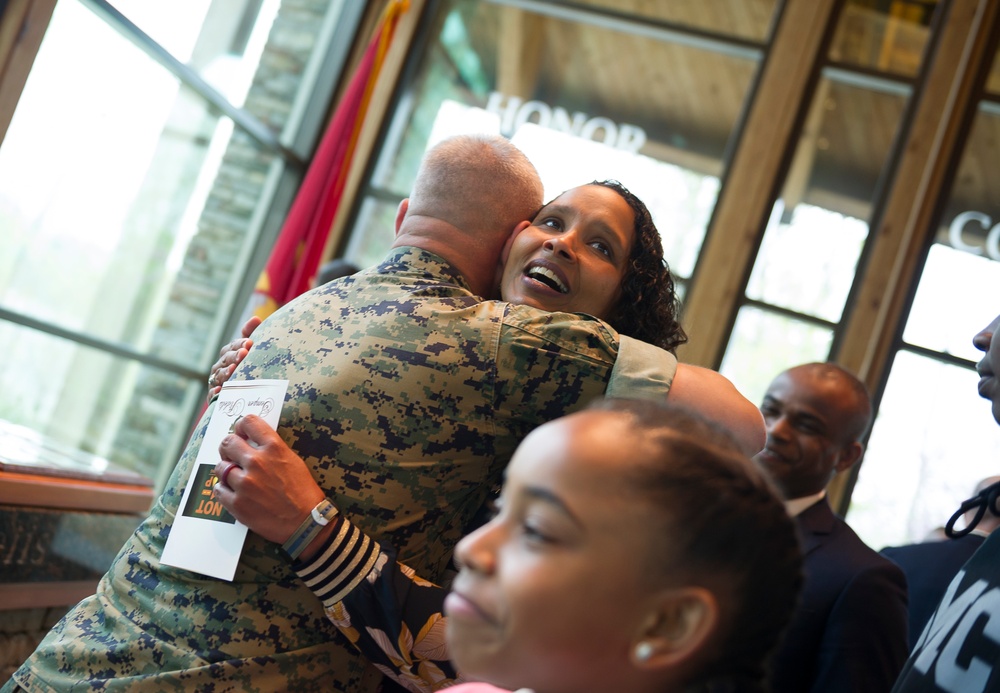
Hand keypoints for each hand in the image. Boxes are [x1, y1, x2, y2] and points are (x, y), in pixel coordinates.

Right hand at [206, 316, 261, 401]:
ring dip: (225, 372)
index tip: (250, 342)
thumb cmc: (250, 369)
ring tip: (234, 369)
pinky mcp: (215, 398)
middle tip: (244, 354)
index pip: (231, 347)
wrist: (250, 396)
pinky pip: (213, 395)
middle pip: (225, 360)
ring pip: (218, 376)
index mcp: (228, 355)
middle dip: (234, 356)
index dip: (239, 344)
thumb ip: (251, 334)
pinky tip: (220, 391)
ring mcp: (216, 383)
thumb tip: (256, 318)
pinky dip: (216, 393)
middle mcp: (220, 368)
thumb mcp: (251, 351)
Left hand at [213, 414, 324, 543]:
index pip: (248, 422)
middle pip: (227, 442)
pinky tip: (235, 493)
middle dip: (229, 448)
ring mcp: (245, 483)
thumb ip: (271, 448)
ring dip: (227, 472)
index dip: (241, 426)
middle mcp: (257, 462)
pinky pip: (218, 489)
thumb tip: (251, 442)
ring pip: (220, 467)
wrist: (305, 523)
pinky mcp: (237, 503)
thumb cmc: (303, 492)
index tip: (241, 433)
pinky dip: (224, 490)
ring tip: (237, 479)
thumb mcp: (292, 461)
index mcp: (274, 448)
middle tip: (233, 456)